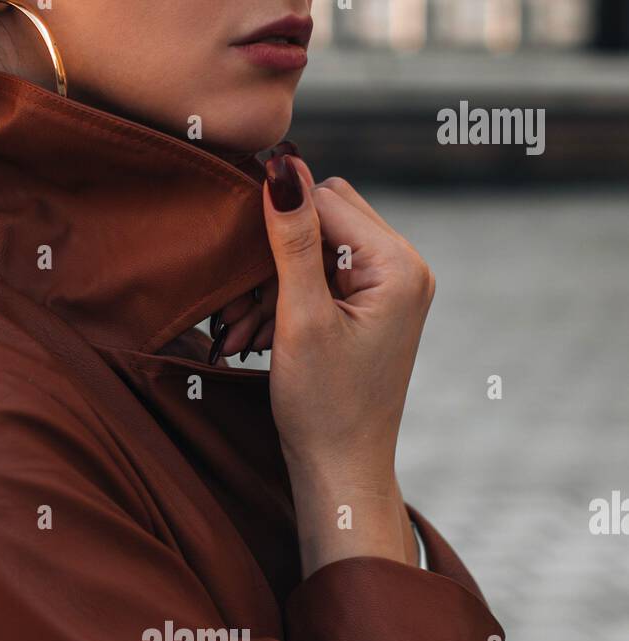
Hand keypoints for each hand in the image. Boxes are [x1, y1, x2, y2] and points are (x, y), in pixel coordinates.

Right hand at [261, 155, 434, 575]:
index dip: (276, 227)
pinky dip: (286, 300)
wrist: (341, 472)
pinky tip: (258, 336)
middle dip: (274, 256)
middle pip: (324, 216)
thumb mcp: (300, 320)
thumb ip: (293, 240)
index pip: (325, 200)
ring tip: (242, 332)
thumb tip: (282, 164)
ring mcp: (391, 289)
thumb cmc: (322, 408)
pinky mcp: (373, 309)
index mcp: (399, 265)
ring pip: (317, 248)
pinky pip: (323, 278)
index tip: (240, 276)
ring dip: (272, 283)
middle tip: (240, 309)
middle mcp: (405, 268)